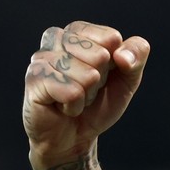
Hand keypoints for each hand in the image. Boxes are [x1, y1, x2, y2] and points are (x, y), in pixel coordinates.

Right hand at [23, 21, 150, 164]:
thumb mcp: (128, 79)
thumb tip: (122, 54)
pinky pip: (71, 92)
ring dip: (88, 94)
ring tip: (75, 98)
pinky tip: (63, 107)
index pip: (110, 37)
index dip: (115, 62)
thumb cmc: (99, 103)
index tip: (104, 74)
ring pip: (87, 75)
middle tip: (87, 89)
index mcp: (79, 33)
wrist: (76, 136)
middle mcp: (57, 39)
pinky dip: (75, 105)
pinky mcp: (34, 79)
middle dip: (100, 79)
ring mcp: (41, 57)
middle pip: (99, 54)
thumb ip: (136, 56)